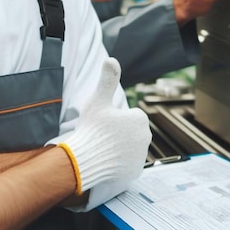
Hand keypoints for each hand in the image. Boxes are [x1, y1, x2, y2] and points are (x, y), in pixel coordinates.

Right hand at [59, 58, 150, 193]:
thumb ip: (108, 79)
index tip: (104, 123)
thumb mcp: (98, 100)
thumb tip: (111, 58)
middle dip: (119, 132)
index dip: (115, 118)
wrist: (84, 161)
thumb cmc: (91, 128)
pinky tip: (107, 160)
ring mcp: (141, 156)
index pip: (128, 115)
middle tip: (102, 135)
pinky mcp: (135, 171)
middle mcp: (146, 137)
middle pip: (130, 131)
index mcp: (139, 119)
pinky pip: (127, 163)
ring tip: (102, 147)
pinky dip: (119, 162)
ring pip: (129, 146)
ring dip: (120, 146)